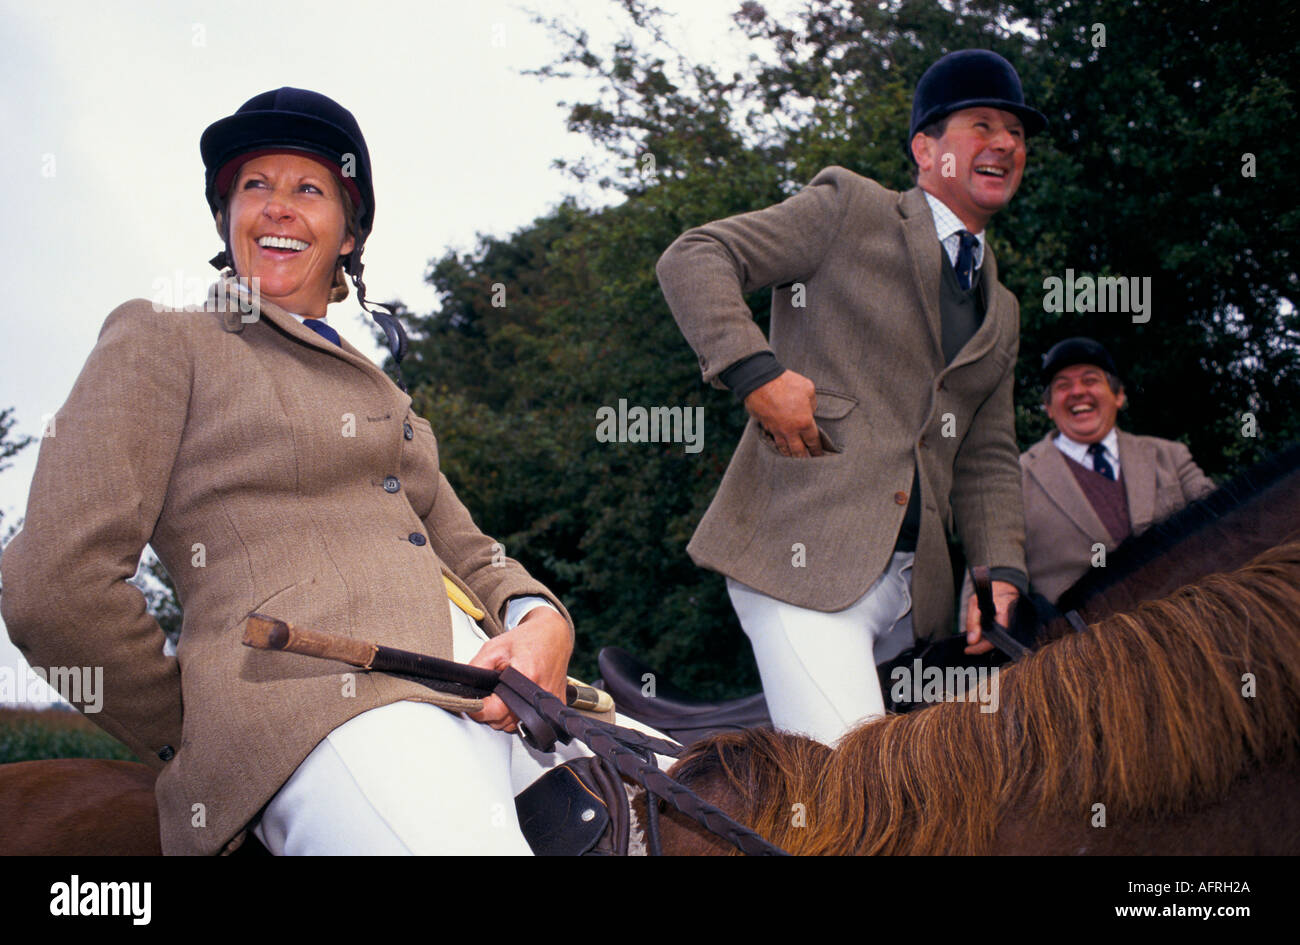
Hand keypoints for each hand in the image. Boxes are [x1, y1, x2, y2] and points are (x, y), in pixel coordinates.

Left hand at [467, 607, 572, 731]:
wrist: (553, 634)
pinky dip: (519, 715)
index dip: (479, 709)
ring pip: (516, 725)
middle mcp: (540, 693)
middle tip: (490, 694)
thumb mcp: (494, 647)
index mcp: (525, 676)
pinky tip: (518, 699)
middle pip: (504, 721)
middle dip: (491, 712)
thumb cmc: (527, 639)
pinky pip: (531, 722)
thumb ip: (476, 667)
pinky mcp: (557, 705)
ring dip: (505, 715)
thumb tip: (463, 689)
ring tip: (505, 694)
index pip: (496, 710)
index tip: (472, 704)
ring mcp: (550, 701)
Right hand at [743, 370, 821, 456]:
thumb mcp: (808, 389)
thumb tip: (810, 410)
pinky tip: (780, 448)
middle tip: (809, 465)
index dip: (817, 450)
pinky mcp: (766, 426)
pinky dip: (777, 446)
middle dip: (805, 459)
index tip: (820, 456)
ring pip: (784, 449)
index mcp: (804, 422)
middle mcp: (790, 431)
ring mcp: (776, 430)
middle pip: (799, 451)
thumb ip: (812, 404)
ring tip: (794, 461)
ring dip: (790, 456)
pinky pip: (773, 440)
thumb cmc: (786, 383)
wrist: (760, 381)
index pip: (813, 441)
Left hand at [964, 579, 1018, 654]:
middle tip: (966, 649)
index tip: (967, 650)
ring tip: (969, 643)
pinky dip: (984, 638)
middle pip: (993, 644)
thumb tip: (971, 641)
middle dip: (979, 648)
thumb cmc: (988, 594)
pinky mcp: (1003, 627)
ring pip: (993, 641)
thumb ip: (972, 621)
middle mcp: (1007, 626)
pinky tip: (976, 636)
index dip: (980, 648)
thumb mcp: (975, 603)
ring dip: (981, 643)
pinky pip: (994, 636)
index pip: (993, 641)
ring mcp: (1006, 627)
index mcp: (1003, 618)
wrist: (1002, 588)